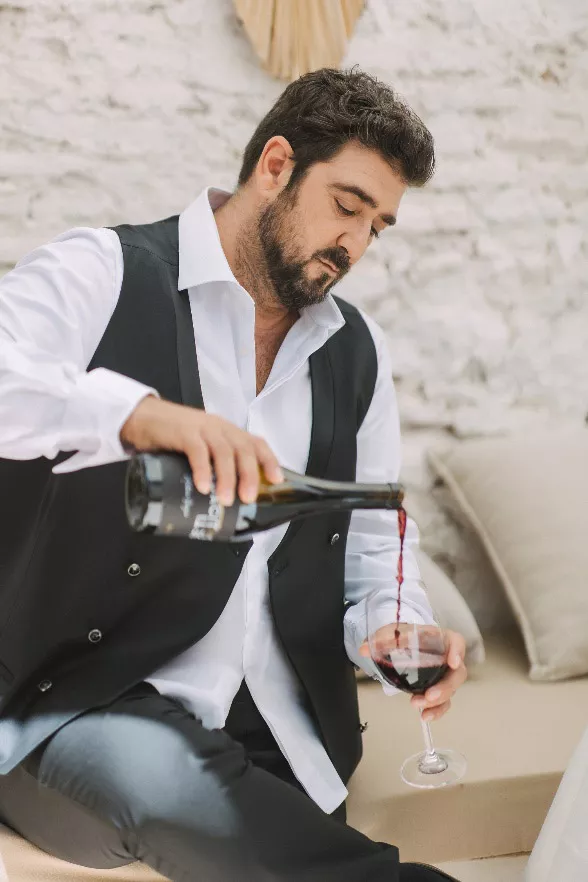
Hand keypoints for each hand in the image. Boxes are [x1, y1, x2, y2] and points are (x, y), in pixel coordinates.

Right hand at [120, 395, 282, 505]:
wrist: (142, 417)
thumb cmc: (173, 437)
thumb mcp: (200, 448)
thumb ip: (213, 464)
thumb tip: (226, 498)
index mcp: (227, 432)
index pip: (255, 442)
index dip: (269, 460)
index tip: (277, 480)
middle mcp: (219, 428)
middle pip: (243, 448)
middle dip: (249, 474)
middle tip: (248, 498)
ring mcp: (201, 428)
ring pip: (223, 451)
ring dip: (227, 477)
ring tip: (225, 499)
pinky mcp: (182, 432)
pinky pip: (197, 451)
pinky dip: (202, 469)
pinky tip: (203, 486)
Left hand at [359, 627, 466, 722]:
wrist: (402, 644)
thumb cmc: (403, 636)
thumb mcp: (392, 633)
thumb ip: (381, 639)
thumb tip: (364, 649)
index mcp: (440, 639)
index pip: (456, 641)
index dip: (458, 651)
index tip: (453, 662)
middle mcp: (447, 658)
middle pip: (457, 673)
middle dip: (446, 687)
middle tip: (430, 695)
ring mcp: (444, 675)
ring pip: (451, 690)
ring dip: (438, 702)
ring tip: (417, 705)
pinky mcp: (438, 689)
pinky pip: (443, 703)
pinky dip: (436, 711)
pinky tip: (424, 716)